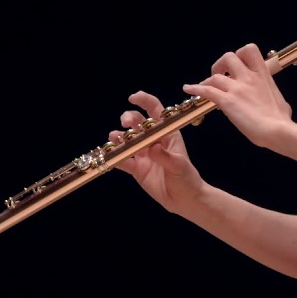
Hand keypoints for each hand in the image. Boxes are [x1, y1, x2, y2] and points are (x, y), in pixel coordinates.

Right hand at [111, 90, 204, 214]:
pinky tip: (109, 156)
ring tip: (116, 139)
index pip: (156, 111)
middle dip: (129, 118)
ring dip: (118, 136)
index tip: (133, 97)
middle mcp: (153, 140)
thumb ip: (165, 156)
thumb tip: (152, 147)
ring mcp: (144, 154)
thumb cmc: (187, 178)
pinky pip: (122, 160)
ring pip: (126, 139)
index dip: (144, 101)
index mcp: (167, 133)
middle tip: (125, 123)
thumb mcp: (179, 166)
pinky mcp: (136, 168)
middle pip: (137, 122)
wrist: (185, 200)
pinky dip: (114, 157)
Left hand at [183, 43, 292, 149]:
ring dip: (208, 80)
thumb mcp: (278, 99)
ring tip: (206, 87)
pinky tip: (188, 88)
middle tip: (220, 74)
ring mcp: (237, 88)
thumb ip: (268, 93)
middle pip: (229, 57)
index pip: (250, 50)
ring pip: (215, 76)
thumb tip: (268, 98)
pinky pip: (206, 91)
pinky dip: (195, 88)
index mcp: (263, 75)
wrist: (278, 130)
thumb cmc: (281, 119)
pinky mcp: (227, 101)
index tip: (238, 64)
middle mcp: (248, 77)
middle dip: (221, 64)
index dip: (240, 54)